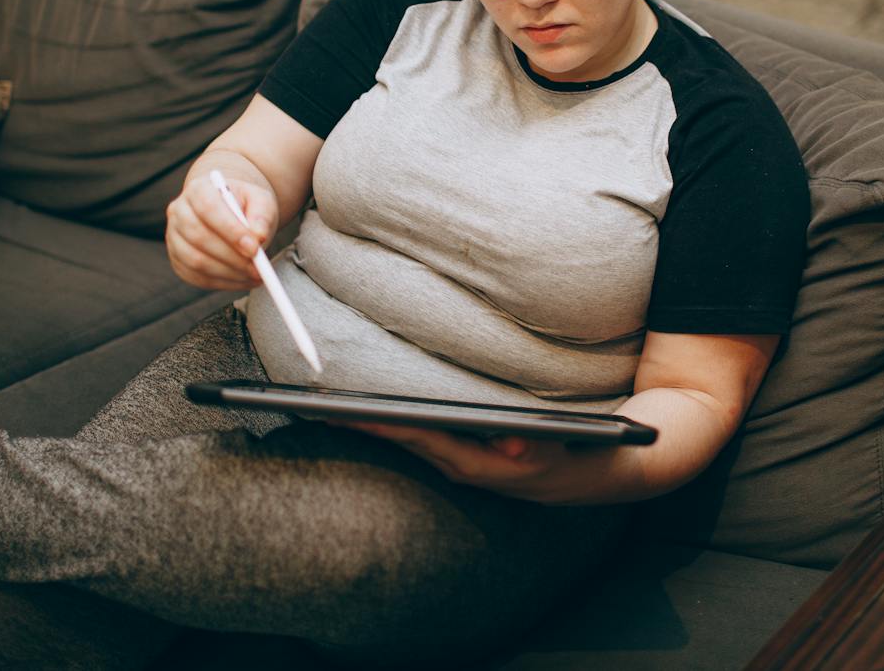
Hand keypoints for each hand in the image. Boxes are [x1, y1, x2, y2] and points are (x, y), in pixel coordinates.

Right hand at [164, 161, 276, 291]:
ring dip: (228, 273)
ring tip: (254, 275)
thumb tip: (258, 236)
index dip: (230, 230)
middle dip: (231, 257)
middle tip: (258, 268)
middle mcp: (179, 212)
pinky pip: (197, 277)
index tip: (254, 248)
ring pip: (195, 261)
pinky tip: (242, 279)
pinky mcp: (178, 260)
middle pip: (198, 237)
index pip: (208, 208)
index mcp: (198, 189)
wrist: (232, 211)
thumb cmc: (246, 205)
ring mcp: (174, 237)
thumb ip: (262, 215)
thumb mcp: (261, 201)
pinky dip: (223, 283)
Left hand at [339, 422, 589, 503]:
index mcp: (469, 461)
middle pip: (399, 439)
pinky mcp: (450, 456)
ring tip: (330, 407)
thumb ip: (529, 444)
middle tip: (318, 405)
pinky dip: (387, 427)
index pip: (418, 437)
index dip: (385, 426)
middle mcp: (452, 464)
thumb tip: (515, 445)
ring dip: (369, 425)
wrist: (564, 479)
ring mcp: (449, 462)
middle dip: (361, 424)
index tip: (351, 415)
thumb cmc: (553, 454)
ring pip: (402, 440)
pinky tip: (364, 416)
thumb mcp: (549, 447)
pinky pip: (412, 439)